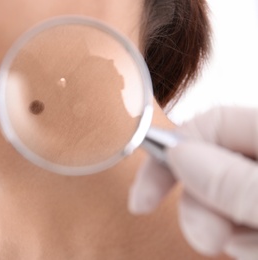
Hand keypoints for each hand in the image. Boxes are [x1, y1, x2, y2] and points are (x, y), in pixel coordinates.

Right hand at [129, 106, 257, 258]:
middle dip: (199, 204)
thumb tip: (178, 154)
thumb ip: (232, 180)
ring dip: (226, 230)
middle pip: (213, 163)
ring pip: (225, 198)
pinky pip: (242, 223)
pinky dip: (243, 241)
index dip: (171, 154)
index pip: (212, 123)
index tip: (144, 199)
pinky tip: (257, 251)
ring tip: (255, 251)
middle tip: (206, 240)